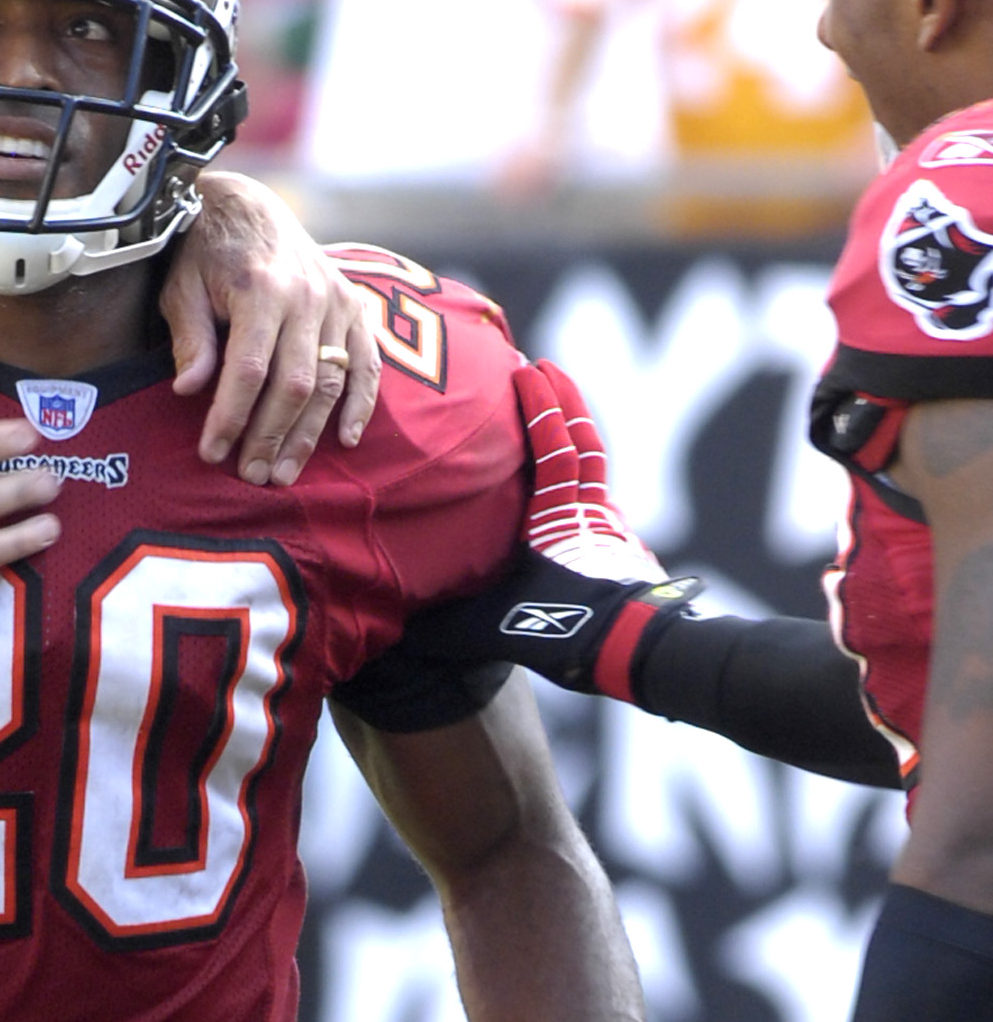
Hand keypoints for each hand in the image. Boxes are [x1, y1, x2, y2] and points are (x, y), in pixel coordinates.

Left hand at [161, 175, 382, 479]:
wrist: (248, 207)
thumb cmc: (205, 254)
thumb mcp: (182, 287)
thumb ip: (190, 337)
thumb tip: (190, 389)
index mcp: (261, 288)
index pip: (249, 369)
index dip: (231, 416)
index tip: (211, 453)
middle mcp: (307, 295)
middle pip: (294, 383)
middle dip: (270, 436)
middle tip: (251, 476)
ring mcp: (337, 302)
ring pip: (330, 381)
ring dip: (308, 434)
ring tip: (283, 474)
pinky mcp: (354, 307)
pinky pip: (367, 362)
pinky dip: (360, 402)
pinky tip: (346, 439)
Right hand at [405, 356, 697, 693]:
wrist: (630, 653)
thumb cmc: (560, 636)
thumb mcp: (490, 631)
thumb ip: (442, 624)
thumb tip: (391, 624)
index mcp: (554, 522)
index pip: (554, 449)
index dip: (541, 409)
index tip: (527, 372)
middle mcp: (585, 516)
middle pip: (582, 443)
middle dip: (564, 400)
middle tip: (546, 368)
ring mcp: (607, 531)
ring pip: (596, 468)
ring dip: (580, 431)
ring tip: (562, 406)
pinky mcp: (619, 550)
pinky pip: (599, 500)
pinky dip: (585, 477)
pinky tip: (573, 484)